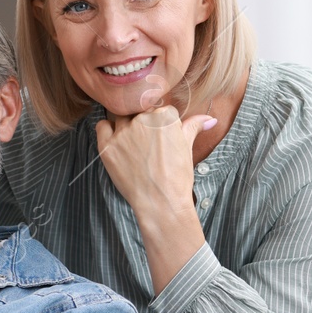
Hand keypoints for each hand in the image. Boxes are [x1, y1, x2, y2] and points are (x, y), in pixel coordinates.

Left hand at [94, 77, 216, 217]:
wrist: (161, 202)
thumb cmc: (177, 177)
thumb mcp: (187, 148)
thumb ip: (193, 127)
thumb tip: (209, 119)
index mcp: (164, 115)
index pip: (158, 110)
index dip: (159, 125)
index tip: (160, 140)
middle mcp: (143, 119)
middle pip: (139, 112)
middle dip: (142, 125)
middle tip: (146, 146)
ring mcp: (123, 132)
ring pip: (120, 117)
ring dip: (124, 127)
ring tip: (132, 147)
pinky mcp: (107, 145)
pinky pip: (102, 126)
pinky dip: (107, 132)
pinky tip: (116, 145)